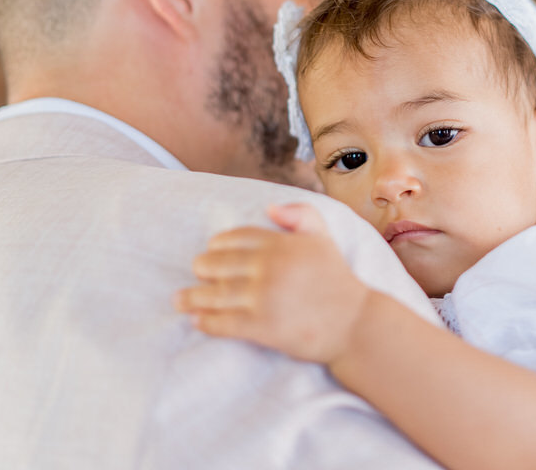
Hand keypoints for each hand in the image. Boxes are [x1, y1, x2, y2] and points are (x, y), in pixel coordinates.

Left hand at [173, 203, 370, 363]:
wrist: (354, 323)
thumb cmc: (337, 280)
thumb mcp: (323, 238)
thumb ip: (300, 214)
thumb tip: (269, 208)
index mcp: (280, 243)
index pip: (236, 237)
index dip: (218, 244)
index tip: (211, 251)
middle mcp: (269, 267)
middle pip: (218, 264)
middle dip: (202, 269)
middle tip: (196, 273)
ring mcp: (263, 297)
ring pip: (215, 294)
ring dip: (192, 297)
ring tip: (180, 300)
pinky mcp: (262, 327)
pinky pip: (224, 322)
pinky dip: (206, 322)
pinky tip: (197, 322)